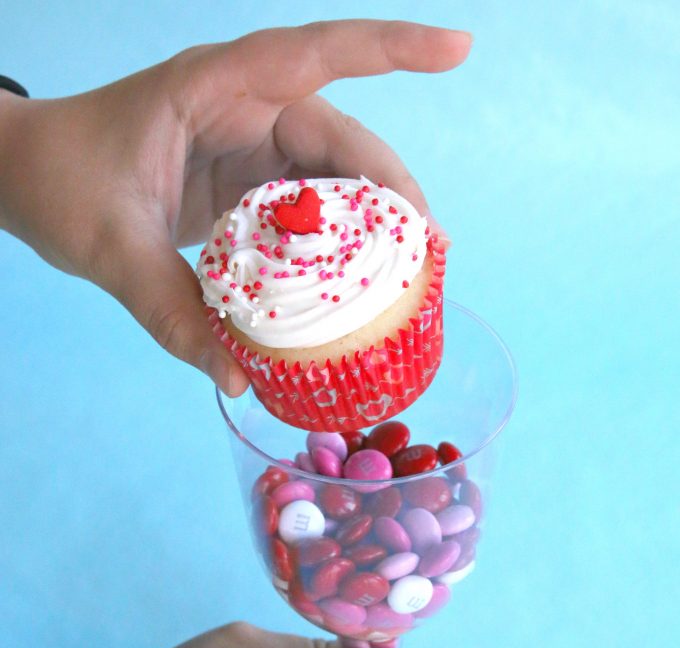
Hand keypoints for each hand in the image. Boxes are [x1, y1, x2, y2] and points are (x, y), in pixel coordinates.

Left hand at [0, 21, 470, 395]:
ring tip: (413, 273)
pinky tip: (357, 281)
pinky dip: (335, 242)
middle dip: (394, 191)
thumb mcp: (110, 246)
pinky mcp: (247, 183)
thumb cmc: (60, 182)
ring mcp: (248, 146)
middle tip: (433, 251)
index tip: (459, 48)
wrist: (30, 176)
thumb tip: (238, 380)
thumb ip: (172, 311)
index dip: (393, 47)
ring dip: (374, 222)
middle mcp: (244, 108)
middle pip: (342, 139)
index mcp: (213, 88)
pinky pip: (308, 207)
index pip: (315, 54)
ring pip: (333, 175)